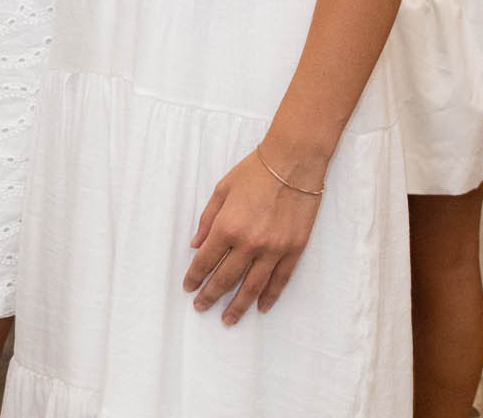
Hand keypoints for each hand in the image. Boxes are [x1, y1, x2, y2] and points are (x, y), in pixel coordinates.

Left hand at [182, 146, 322, 324]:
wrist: (293, 163)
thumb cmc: (254, 172)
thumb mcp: (222, 190)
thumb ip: (207, 220)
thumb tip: (195, 246)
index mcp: (227, 227)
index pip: (205, 261)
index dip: (195, 277)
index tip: (188, 288)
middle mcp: (249, 243)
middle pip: (226, 278)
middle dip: (211, 295)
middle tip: (201, 307)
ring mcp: (274, 249)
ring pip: (252, 286)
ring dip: (238, 305)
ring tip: (228, 319)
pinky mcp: (294, 250)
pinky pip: (280, 280)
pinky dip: (269, 296)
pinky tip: (261, 307)